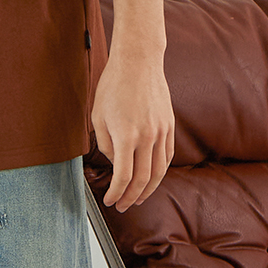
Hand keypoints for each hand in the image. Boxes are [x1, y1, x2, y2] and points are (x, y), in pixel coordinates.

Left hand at [91, 45, 174, 211]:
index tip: (110, 200)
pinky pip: (167, 156)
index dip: (116, 193)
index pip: (123, 177)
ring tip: (138, 198)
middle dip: (131, 197)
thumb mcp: (98, 116)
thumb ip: (105, 144)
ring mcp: (161, 132)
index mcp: (126, 135)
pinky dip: (160, 171)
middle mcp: (147, 136)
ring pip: (159, 171)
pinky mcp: (169, 126)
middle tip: (123, 205)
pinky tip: (151, 178)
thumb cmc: (113, 85)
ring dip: (148, 189)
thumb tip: (116, 163)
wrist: (138, 62)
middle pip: (143, 179)